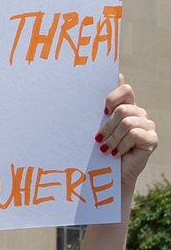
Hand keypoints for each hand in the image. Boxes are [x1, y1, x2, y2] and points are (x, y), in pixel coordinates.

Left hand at [100, 76, 156, 191]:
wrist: (107, 174)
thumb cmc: (99, 149)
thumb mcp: (97, 126)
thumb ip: (102, 107)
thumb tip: (115, 75)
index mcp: (126, 107)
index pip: (125, 90)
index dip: (113, 97)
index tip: (102, 111)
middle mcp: (139, 113)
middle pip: (123, 109)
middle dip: (107, 126)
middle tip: (99, 140)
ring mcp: (147, 125)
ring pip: (127, 121)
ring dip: (112, 138)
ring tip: (106, 149)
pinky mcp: (152, 139)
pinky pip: (134, 134)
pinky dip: (121, 144)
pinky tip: (117, 153)